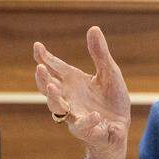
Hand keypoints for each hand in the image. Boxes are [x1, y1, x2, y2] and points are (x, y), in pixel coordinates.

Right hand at [33, 26, 131, 158]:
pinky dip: (88, 121)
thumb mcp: (109, 73)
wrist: (120, 126)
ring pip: (58, 109)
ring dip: (53, 99)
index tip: (37, 46)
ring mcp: (76, 115)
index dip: (45, 58)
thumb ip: (100, 54)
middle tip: (40, 68)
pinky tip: (95, 115)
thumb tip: (93, 28)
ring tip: (52, 88)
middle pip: (48, 89)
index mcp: (73, 83)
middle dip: (42, 79)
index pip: (55, 69)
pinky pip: (84, 127)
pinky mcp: (89, 130)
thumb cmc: (111, 99)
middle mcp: (69, 98)